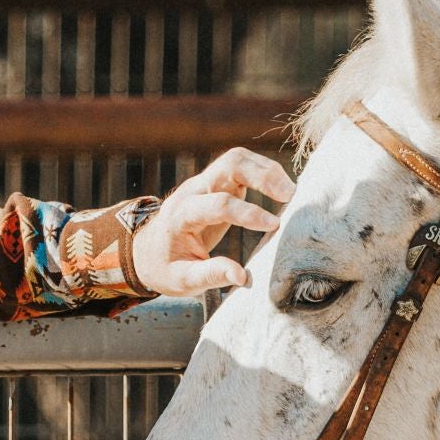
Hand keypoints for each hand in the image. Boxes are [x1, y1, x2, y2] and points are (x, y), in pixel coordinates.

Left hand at [130, 146, 293, 298]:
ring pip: (237, 159)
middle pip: (229, 164)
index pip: (217, 204)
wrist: (149, 250)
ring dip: (267, 170)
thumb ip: (210, 276)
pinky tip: (281, 191)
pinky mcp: (217, 183)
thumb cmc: (166, 267)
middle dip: (262, 176)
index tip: (274, 226)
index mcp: (181, 214)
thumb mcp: (182, 280)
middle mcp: (193, 190)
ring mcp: (205, 183)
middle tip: (289, 196)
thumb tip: (241, 276)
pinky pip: (242, 167)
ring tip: (291, 193)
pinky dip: (264, 173)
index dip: (248, 213)